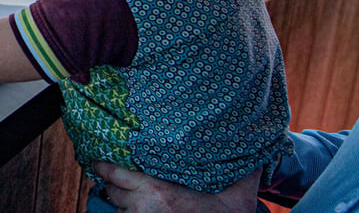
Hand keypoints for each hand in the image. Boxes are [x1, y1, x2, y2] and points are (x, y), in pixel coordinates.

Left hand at [94, 162, 259, 212]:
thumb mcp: (240, 195)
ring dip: (122, 205)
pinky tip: (133, 210)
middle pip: (113, 193)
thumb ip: (245, 171)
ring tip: (132, 199)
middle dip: (116, 186)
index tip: (97, 162)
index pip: (113, 175)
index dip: (103, 167)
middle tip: (122, 180)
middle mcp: (142, 209)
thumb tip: (261, 150)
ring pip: (118, 210)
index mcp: (156, 192)